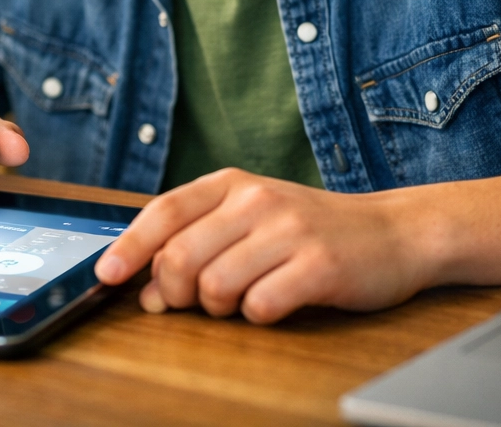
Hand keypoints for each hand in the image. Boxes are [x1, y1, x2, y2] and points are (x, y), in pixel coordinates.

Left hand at [94, 168, 426, 322]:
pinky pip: (259, 306)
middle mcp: (258, 200)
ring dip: (219, 308)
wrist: (394, 233)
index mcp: (234, 184)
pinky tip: (275, 303)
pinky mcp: (318, 267)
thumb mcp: (251, 220)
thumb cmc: (312, 230)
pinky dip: (258, 316)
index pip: (164, 211)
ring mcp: (289, 231)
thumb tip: (148, 292)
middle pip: (181, 257)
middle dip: (176, 292)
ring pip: (215, 286)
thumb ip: (198, 245)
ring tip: (244, 298)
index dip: (129, 246)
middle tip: (196, 301)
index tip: (106, 275)